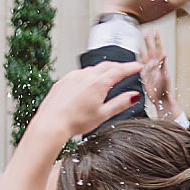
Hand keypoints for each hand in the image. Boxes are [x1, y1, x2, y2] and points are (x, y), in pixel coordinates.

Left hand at [27, 60, 143, 140]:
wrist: (50, 124)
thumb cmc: (74, 122)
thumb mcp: (103, 114)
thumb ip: (120, 103)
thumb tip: (134, 96)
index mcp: (98, 83)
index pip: (120, 70)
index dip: (131, 67)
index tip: (139, 66)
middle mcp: (85, 76)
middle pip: (106, 66)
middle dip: (118, 66)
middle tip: (126, 69)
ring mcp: (72, 77)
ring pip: (91, 69)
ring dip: (102, 71)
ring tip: (107, 76)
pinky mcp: (62, 82)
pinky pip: (78, 74)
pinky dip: (87, 76)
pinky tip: (86, 84)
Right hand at [140, 31, 181, 120]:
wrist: (161, 99)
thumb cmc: (165, 90)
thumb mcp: (165, 76)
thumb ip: (163, 65)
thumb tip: (164, 54)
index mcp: (160, 64)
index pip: (158, 49)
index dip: (156, 40)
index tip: (155, 31)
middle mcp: (155, 65)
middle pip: (151, 50)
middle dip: (149, 40)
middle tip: (146, 32)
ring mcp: (150, 70)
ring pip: (146, 56)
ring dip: (144, 47)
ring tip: (141, 40)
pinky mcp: (145, 75)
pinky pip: (141, 65)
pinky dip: (139, 58)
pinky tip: (138, 54)